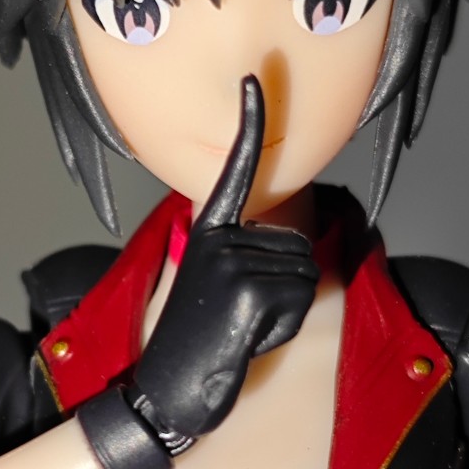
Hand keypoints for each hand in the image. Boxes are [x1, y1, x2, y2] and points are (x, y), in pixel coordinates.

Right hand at [132, 75, 318, 440]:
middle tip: (242, 316)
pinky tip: (246, 338)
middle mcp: (215, 237)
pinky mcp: (246, 292)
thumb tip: (289, 250)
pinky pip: (300, 296)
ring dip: (286, 309)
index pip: (235, 170)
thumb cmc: (197, 341)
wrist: (164, 388)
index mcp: (205, 230)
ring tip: (242, 327)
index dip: (251, 123)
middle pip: (298, 243)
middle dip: (286, 286)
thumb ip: (247, 257)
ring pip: (304, 271)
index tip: (254, 80)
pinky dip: (284, 325)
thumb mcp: (219, 286)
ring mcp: (229, 263)